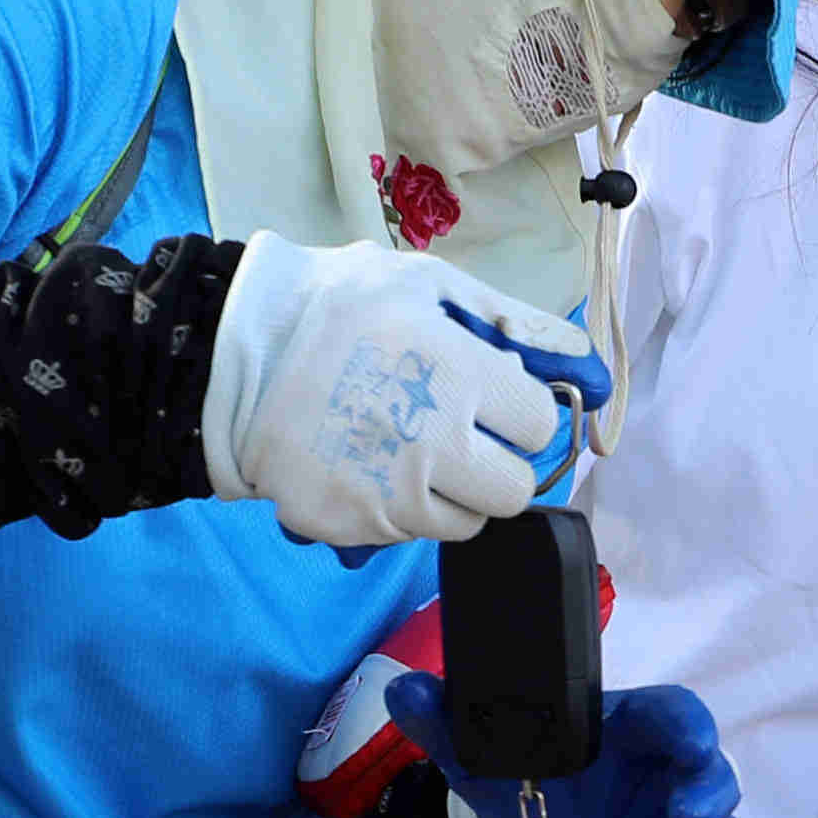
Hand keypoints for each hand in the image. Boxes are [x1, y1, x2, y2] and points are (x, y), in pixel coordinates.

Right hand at [203, 234, 603, 547]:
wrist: (230, 357)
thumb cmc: (334, 306)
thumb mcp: (426, 283)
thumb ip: (512, 322)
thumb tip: (586, 361)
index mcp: (460, 374)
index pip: (538, 423)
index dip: (518, 409)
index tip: (492, 398)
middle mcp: (435, 443)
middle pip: (516, 489)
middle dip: (498, 463)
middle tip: (461, 435)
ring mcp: (392, 493)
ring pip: (468, 522)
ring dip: (453, 492)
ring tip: (410, 449)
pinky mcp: (355, 527)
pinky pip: (408, 535)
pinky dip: (400, 509)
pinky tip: (369, 466)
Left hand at [384, 671, 771, 817]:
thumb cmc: (528, 783)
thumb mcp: (484, 759)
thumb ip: (450, 727)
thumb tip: (404, 691)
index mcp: (631, 737)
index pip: (672, 718)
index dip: (687, 728)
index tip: (689, 741)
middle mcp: (671, 786)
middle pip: (712, 780)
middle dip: (713, 795)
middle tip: (689, 816)